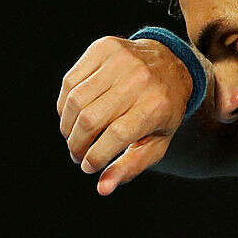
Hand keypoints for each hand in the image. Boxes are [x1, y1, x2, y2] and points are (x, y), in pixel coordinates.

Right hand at [57, 35, 193, 194]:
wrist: (171, 64)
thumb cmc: (162, 111)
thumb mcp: (157, 142)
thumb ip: (130, 167)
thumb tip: (102, 189)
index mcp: (156, 106)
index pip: (116, 135)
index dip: (96, 156)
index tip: (88, 167)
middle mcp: (139, 80)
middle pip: (91, 119)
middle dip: (77, 144)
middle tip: (77, 154)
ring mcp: (120, 60)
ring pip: (76, 100)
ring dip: (68, 126)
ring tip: (74, 138)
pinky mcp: (103, 48)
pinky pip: (71, 81)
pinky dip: (66, 104)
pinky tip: (73, 116)